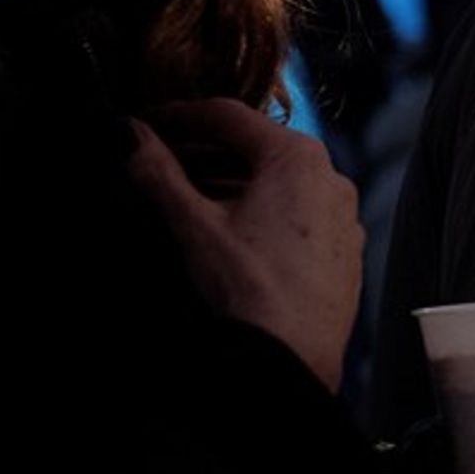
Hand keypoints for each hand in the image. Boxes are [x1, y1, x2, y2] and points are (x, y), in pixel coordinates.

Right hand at [127, 100, 361, 391]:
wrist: (293, 358)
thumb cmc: (252, 289)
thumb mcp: (194, 224)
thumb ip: (158, 172)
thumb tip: (131, 136)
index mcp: (298, 158)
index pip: (229, 116)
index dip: (180, 115)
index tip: (149, 124)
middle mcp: (331, 179)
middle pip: (255, 148)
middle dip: (203, 152)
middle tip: (159, 160)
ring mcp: (343, 216)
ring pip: (276, 183)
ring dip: (229, 183)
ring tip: (185, 197)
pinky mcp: (343, 250)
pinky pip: (297, 214)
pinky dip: (259, 212)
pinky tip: (227, 233)